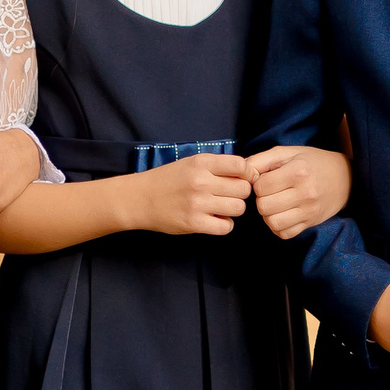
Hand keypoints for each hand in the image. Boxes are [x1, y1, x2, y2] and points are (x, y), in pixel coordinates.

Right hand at [132, 153, 252, 235]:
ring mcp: (197, 203)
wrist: (140, 198)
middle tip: (228, 195)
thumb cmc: (169, 180)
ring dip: (233, 209)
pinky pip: (226, 227)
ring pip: (238, 208)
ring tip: (220, 207)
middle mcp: (201, 181)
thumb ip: (218, 166)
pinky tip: (215, 219)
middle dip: (240, 194)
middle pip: (243, 189)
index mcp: (201, 163)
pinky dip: (224, 225)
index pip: (241, 166)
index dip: (248, 174)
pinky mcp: (194, 223)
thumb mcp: (191, 163)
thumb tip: (250, 173)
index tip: (244, 179)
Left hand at [247, 144, 351, 238]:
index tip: (265, 179)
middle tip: (269, 193)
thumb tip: (242, 173)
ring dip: (268, 215)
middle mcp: (305, 193)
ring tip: (274, 204)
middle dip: (261, 200)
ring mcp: (309, 210)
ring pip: (273, 223)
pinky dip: (278, 227)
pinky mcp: (311, 223)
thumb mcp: (287, 152)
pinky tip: (281, 214)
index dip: (257, 183)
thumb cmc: (311, 162)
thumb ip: (261, 160)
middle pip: (264, 207)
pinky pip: (285, 234)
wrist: (344, 177)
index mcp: (298, 171)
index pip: (261, 187)